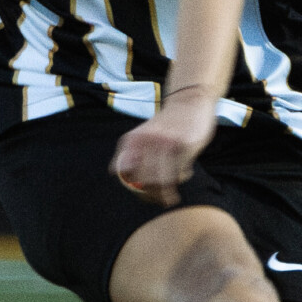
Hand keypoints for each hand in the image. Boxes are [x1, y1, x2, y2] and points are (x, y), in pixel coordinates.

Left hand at [109, 89, 217, 206]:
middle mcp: (147, 140)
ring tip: (170, 198)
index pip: (125, 172)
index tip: (143, 195)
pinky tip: (185, 172)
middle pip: (144, 180)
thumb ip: (128, 151)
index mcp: (133, 139)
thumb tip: (112, 173)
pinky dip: (182, 177)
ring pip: (162, 181)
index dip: (134, 188)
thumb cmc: (166, 123)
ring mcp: (166, 142)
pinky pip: (180, 172)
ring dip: (167, 193)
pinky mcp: (184, 145)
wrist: (189, 101)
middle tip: (159, 201)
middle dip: (152, 196)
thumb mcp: (142, 133)